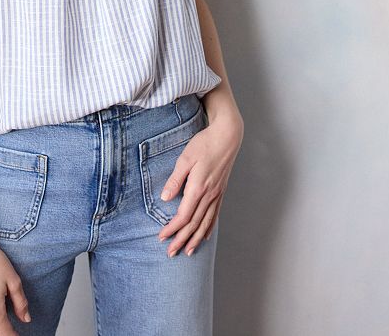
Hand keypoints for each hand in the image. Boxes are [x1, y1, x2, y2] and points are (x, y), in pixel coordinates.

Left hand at [157, 107, 243, 257]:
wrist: (227, 136)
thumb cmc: (204, 144)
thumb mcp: (185, 158)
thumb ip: (175, 179)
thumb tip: (165, 198)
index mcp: (198, 188)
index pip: (183, 216)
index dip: (172, 229)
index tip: (161, 237)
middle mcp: (209, 195)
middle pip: (194, 224)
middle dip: (181, 239)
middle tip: (170, 253)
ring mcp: (217, 194)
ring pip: (206, 223)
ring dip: (195, 239)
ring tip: (187, 251)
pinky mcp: (221, 191)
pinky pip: (215, 215)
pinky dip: (209, 228)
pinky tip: (205, 236)